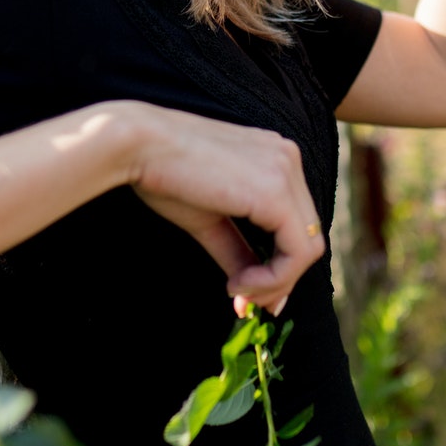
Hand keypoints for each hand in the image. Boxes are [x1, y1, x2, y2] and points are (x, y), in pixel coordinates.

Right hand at [118, 102, 324, 316]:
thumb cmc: (162, 173)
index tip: (248, 292)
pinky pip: (297, 251)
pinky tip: (238, 283)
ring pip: (308, 247)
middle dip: (280, 278)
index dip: (279, 265)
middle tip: (247, 303)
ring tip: (237, 290)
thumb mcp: (209, 220)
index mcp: (274, 157)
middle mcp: (288, 158)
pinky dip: (274, 278)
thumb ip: (238, 251)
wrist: (136, 143)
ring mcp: (285, 172)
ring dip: (276, 282)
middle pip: (308, 235)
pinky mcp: (275, 192)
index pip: (296, 221)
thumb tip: (251, 293)